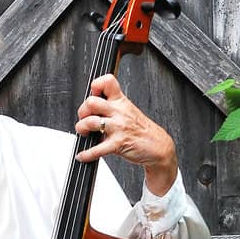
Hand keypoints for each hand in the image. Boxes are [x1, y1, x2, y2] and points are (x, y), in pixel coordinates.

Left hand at [75, 73, 177, 196]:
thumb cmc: (141, 129)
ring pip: (91, 122)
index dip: (96, 86)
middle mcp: (118, 112)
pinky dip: (86, 154)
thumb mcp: (128, 110)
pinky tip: (83, 155)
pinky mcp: (118, 144)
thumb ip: (111, 106)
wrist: (158, 145)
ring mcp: (118, 127)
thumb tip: (90, 107)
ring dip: (81, 129)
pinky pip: (97, 149)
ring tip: (84, 134)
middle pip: (92, 102)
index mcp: (121, 101)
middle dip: (82, 111)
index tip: (92, 94)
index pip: (108, 82)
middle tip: (84, 118)